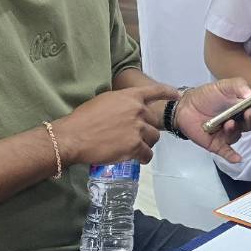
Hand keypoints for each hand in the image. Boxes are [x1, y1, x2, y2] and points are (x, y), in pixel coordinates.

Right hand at [56, 82, 177, 165]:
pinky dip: (143, 157)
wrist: (74, 136)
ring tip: (134, 148)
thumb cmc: (83, 118)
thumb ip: (122, 103)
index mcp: (130, 96)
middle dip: (146, 128)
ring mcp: (137, 128)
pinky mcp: (134, 146)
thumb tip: (128, 109)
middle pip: (153, 121)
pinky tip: (137, 158)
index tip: (176, 96)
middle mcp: (137, 110)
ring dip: (146, 143)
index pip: (155, 91)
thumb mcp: (104, 101)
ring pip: (153, 138)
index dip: (168, 93)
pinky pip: (147, 154)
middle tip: (134, 136)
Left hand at [173, 79, 250, 163]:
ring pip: (237, 135)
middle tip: (248, 112)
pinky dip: (232, 156)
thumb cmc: (206, 95)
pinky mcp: (217, 144)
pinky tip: (237, 158)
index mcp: (243, 107)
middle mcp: (238, 122)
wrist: (185, 106)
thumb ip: (237, 86)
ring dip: (235, 130)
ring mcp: (227, 134)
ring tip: (229, 123)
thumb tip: (250, 94)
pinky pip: (227, 152)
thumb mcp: (223, 86)